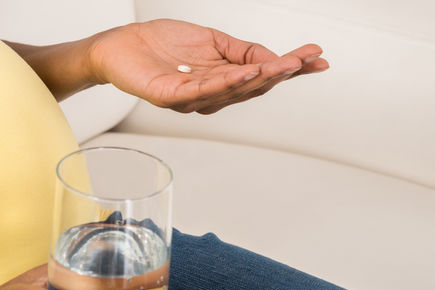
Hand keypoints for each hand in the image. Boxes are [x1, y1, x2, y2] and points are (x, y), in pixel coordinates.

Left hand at [87, 19, 328, 113]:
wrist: (122, 44)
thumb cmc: (161, 43)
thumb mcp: (213, 40)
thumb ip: (243, 51)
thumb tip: (275, 60)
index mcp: (220, 81)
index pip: (260, 77)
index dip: (289, 70)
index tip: (318, 59)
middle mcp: (208, 95)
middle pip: (251, 87)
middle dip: (282, 73)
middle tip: (306, 60)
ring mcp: (190, 99)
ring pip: (231, 91)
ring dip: (260, 78)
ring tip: (284, 66)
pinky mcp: (170, 96)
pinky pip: (202, 91)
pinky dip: (225, 83)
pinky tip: (245, 73)